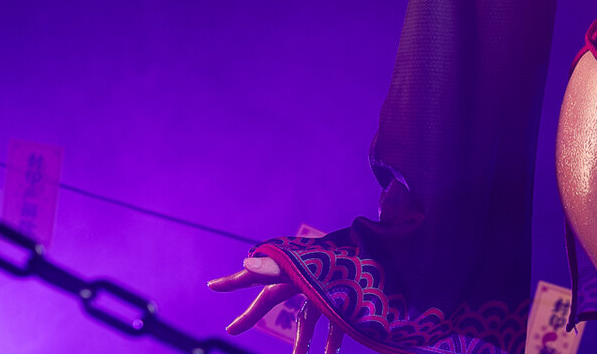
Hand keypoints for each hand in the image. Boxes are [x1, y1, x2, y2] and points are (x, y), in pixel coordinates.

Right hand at [207, 255, 343, 353]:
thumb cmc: (345, 253)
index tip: (211, 286)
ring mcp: (324, 289)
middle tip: (233, 329)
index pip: (257, 276)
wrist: (385, 252)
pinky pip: (334, 325)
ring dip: (300, 343)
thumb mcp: (310, 261)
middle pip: (272, 300)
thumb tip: (245, 263)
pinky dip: (331, 342)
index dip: (234, 281)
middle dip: (252, 315)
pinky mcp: (345, 299)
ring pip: (305, 320)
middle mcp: (305, 278)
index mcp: (294, 268)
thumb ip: (279, 265)